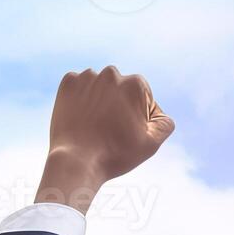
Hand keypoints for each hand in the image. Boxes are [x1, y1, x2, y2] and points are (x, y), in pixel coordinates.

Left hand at [35, 66, 175, 213]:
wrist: (77, 160)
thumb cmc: (116, 154)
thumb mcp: (152, 143)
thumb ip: (165, 124)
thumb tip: (159, 114)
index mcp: (136, 84)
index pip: (144, 98)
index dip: (139, 117)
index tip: (128, 131)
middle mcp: (111, 73)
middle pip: (122, 89)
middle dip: (120, 105)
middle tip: (112, 129)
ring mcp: (87, 76)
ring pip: (101, 87)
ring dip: (101, 100)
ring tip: (96, 125)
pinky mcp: (68, 83)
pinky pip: (81, 87)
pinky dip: (82, 99)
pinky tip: (83, 117)